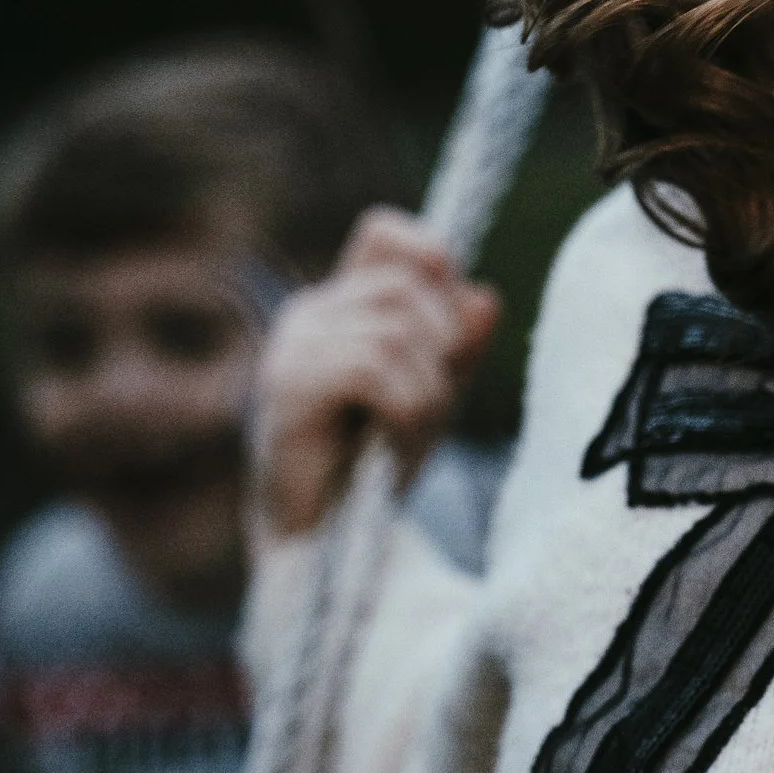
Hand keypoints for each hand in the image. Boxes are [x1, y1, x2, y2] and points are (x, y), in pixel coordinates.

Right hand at [252, 206, 500, 539]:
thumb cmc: (375, 464)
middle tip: (435, 403)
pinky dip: (405, 407)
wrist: (323, 541)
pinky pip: (373, 369)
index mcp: (340, 303)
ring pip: (396, 330)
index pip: (383, 231)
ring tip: (413, 431)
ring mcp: (293, 345)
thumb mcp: (434, 394)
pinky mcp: (287, 385)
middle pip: (406, 287)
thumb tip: (486, 297)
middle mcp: (309, 311)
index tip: (450, 325)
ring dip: (427, 389)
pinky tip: (392, 440)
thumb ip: (458, 346)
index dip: (430, 260)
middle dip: (444, 346)